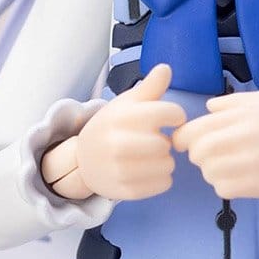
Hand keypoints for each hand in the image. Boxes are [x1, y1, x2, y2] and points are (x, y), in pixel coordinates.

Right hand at [42, 62, 185, 202]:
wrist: (83, 160)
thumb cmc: (113, 127)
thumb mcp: (126, 103)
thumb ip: (149, 87)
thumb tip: (166, 68)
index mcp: (121, 116)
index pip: (170, 113)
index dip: (176, 116)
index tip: (168, 118)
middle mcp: (118, 143)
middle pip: (166, 144)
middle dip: (165, 142)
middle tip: (153, 141)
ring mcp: (120, 169)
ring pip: (167, 165)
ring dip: (165, 161)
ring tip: (149, 156)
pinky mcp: (125, 190)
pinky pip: (163, 184)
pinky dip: (161, 178)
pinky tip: (147, 171)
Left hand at [172, 90, 258, 198]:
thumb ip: (231, 102)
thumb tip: (206, 109)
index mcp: (243, 115)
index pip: (195, 130)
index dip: (183, 138)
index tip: (185, 143)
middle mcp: (246, 138)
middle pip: (198, 152)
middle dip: (198, 154)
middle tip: (210, 154)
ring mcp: (253, 163)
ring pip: (208, 173)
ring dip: (211, 170)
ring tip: (227, 164)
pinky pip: (223, 189)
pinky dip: (224, 185)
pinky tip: (236, 177)